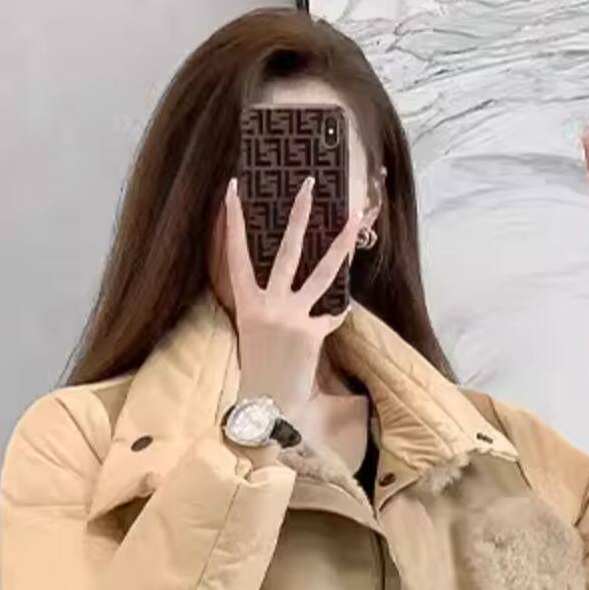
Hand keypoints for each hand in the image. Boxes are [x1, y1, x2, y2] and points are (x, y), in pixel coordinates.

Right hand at [222, 173, 363, 419]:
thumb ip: (267, 302)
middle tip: (309, 184)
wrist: (268, 405)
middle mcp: (269, 305)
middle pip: (286, 251)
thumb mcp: (253, 329)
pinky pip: (333, 315)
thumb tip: (286, 279)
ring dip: (341, 245)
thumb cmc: (259, 368)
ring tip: (354, 218)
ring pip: (322, 273)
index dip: (234, 222)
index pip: (236, 254)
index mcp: (247, 303)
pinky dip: (339, 313)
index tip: (233, 189)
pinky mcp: (313, 334)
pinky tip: (344, 308)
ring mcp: (292, 318)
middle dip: (299, 215)